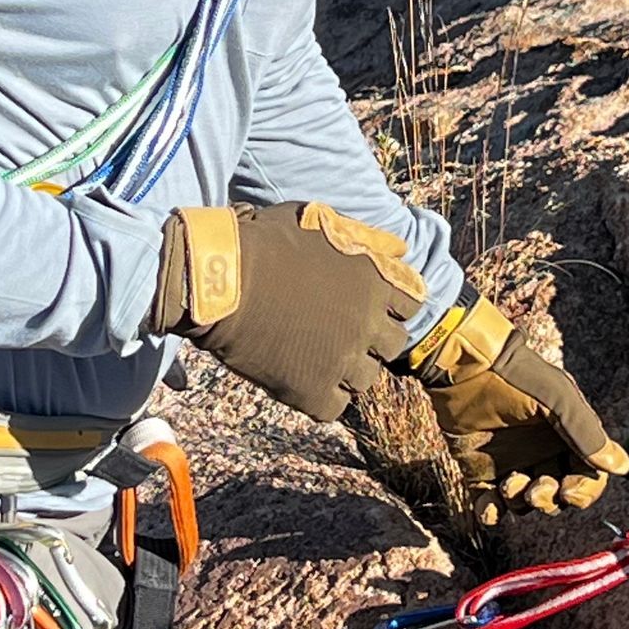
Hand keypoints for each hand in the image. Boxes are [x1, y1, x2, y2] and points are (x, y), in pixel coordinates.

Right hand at [148, 202, 424, 420]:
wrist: (217, 282)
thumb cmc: (264, 244)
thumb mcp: (320, 222)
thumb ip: (366, 237)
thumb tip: (402, 251)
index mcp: (374, 283)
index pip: (412, 304)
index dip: (391, 304)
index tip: (370, 304)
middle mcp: (367, 325)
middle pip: (393, 345)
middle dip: (373, 338)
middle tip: (341, 330)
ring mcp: (342, 362)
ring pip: (366, 378)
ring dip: (348, 368)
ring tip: (317, 354)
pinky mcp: (313, 392)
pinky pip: (335, 406)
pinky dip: (322, 396)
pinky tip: (301, 376)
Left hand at [408, 294, 628, 526]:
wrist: (464, 367)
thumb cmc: (516, 379)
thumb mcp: (559, 401)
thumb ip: (588, 436)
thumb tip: (622, 467)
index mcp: (566, 436)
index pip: (587, 475)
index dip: (584, 491)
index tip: (570, 492)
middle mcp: (541, 452)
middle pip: (557, 495)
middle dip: (550, 500)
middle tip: (536, 490)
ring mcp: (510, 462)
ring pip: (525, 503)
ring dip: (521, 502)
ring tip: (509, 483)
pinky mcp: (480, 470)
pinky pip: (490, 504)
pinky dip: (491, 513)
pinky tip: (488, 508)